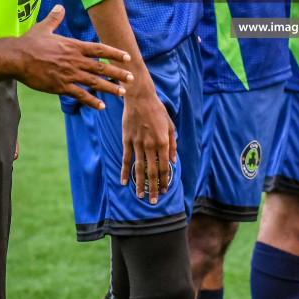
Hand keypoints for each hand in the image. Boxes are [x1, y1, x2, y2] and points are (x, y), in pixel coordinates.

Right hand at [17, 5, 134, 109]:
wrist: (17, 58)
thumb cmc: (30, 42)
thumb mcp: (44, 27)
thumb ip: (55, 18)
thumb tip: (59, 6)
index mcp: (74, 46)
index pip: (100, 50)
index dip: (115, 53)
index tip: (127, 57)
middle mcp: (75, 60)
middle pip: (101, 68)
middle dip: (118, 73)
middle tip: (131, 78)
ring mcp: (69, 74)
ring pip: (94, 83)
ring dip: (110, 88)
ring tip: (122, 93)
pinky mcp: (60, 87)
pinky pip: (80, 95)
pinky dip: (92, 101)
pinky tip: (101, 106)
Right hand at [120, 78, 176, 204]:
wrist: (140, 97)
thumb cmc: (157, 110)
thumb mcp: (170, 125)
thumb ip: (173, 144)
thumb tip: (173, 160)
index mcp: (163, 142)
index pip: (165, 167)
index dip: (165, 180)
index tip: (165, 191)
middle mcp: (151, 145)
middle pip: (152, 171)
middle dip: (154, 188)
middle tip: (154, 201)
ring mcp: (138, 143)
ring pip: (139, 168)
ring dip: (140, 184)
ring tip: (141, 196)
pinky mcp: (127, 140)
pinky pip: (126, 159)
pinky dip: (125, 172)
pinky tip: (124, 182)